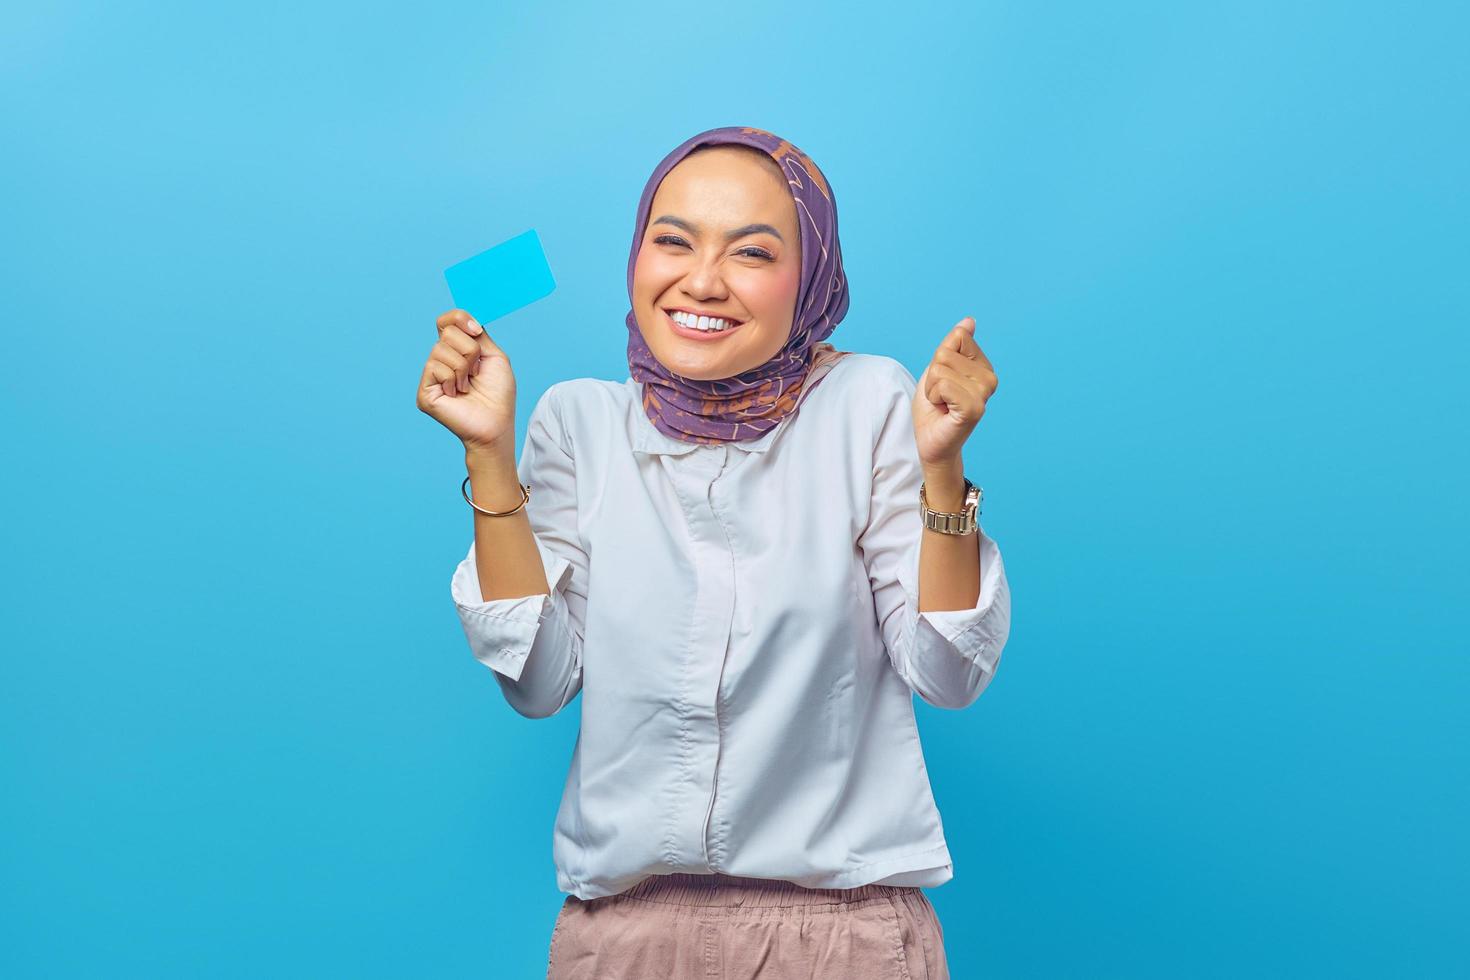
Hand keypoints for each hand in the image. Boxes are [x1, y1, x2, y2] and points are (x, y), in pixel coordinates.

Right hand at [415, 308, 517, 454]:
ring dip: (464, 367)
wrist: (496, 423)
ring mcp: (431, 376)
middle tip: (476, 373)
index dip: (459, 318)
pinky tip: (457, 394)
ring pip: (441, 349)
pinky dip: (452, 379)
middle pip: (447, 332)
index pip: (446, 321)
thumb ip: (478, 334)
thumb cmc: (498, 394)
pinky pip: (435, 367)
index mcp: (456, 350)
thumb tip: (465, 316)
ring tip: (467, 386)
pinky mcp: (425, 391)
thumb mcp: (493, 356)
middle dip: (470, 351)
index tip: (476, 330)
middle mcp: (440, 360)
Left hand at [912, 316, 998, 468]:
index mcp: (983, 366)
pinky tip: (944, 411)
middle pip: (945, 353)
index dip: (939, 359)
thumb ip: (952, 345)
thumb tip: (969, 321)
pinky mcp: (974, 408)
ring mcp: (984, 393)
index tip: (943, 382)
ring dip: (932, 388)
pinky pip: (943, 385)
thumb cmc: (934, 408)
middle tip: (941, 397)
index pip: (958, 337)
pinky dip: (934, 397)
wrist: (931, 442)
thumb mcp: (938, 369)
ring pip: (940, 369)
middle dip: (933, 376)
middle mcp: (990, 378)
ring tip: (942, 404)